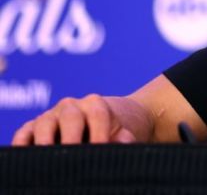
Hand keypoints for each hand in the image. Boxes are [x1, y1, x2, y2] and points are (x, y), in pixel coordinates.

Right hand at [12, 94, 138, 145]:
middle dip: (72, 138)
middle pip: (70, 117)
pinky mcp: (32, 128)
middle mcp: (71, 106)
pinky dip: (22, 143)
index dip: (100, 134)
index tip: (101, 150)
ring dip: (45, 142)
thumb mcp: (123, 134)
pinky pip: (24, 133)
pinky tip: (28, 156)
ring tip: (49, 161)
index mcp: (95, 104)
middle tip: (73, 157)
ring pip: (44, 124)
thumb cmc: (113, 132)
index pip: (98, 116)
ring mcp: (50, 116)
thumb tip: (123, 142)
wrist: (102, 123)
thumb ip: (125, 138)